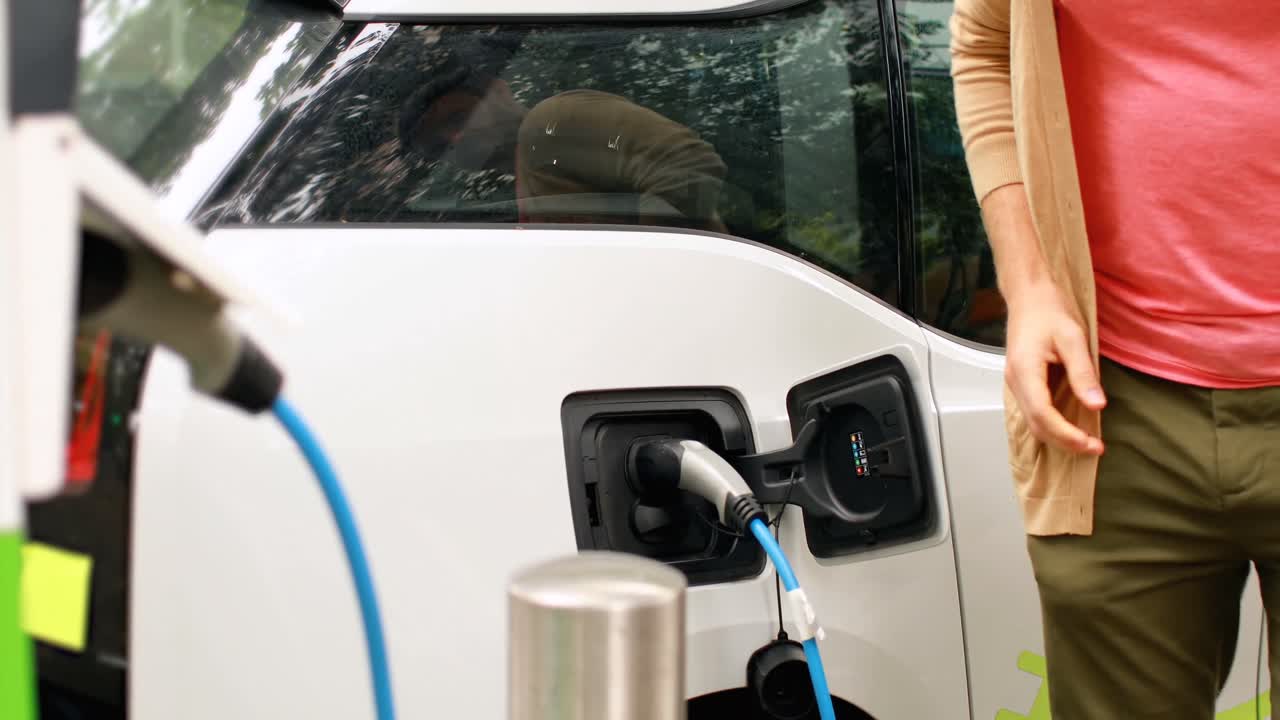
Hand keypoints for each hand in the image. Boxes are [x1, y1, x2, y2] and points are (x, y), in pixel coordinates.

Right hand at [1003, 279, 1105, 454]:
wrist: (1030, 295)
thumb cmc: (1048, 310)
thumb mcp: (1073, 338)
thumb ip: (1083, 373)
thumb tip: (1096, 404)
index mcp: (1025, 370)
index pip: (1042, 414)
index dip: (1066, 434)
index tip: (1091, 443)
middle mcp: (1014, 380)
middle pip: (1035, 424)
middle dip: (1064, 442)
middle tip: (1094, 447)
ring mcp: (1014, 382)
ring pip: (1032, 422)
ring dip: (1057, 436)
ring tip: (1085, 441)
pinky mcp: (1020, 382)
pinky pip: (1032, 412)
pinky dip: (1051, 425)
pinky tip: (1069, 426)